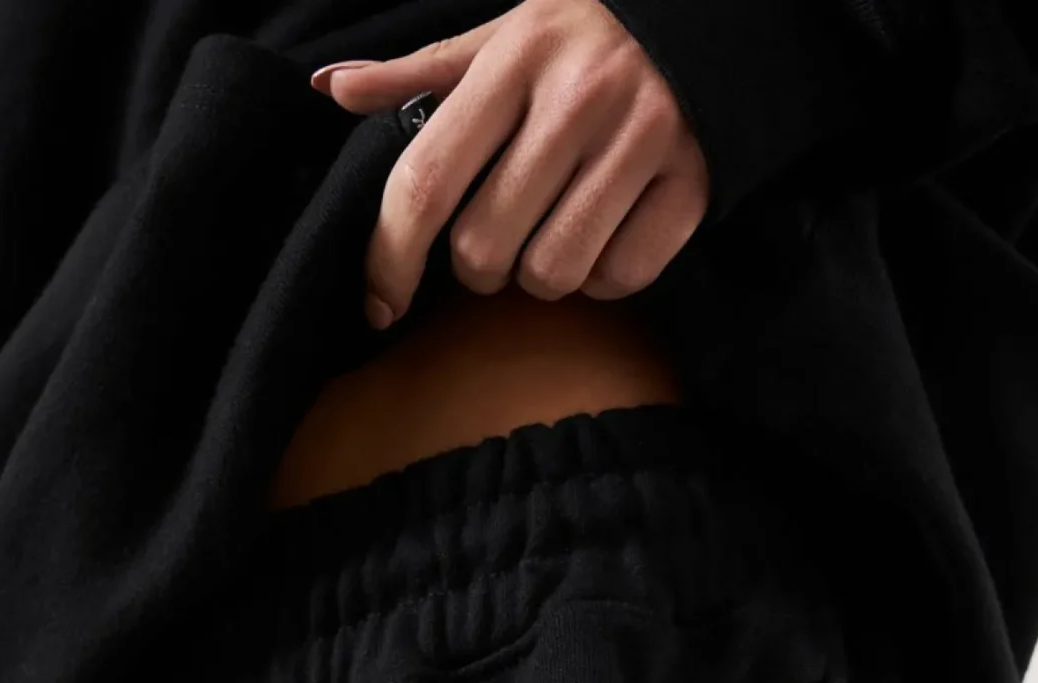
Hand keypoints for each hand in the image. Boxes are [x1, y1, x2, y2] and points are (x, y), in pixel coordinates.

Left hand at [313, 0, 709, 327]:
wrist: (703, 22)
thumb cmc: (582, 38)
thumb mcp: (501, 38)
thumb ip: (421, 74)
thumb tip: (333, 89)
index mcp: (515, 61)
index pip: (426, 183)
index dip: (390, 256)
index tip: (379, 301)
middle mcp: (575, 101)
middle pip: (484, 249)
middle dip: (478, 266)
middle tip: (498, 236)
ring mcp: (639, 144)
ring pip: (551, 275)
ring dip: (540, 275)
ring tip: (554, 232)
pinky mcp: (689, 185)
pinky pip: (619, 279)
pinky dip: (604, 277)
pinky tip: (607, 234)